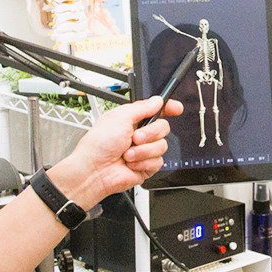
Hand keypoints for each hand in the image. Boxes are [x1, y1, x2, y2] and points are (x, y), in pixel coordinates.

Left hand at [49, 96, 182, 207]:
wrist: (95, 170)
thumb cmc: (98, 144)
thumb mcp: (119, 117)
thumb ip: (142, 107)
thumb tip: (157, 101)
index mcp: (133, 120)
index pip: (157, 111)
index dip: (168, 109)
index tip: (176, 108)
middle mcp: (140, 135)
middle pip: (163, 128)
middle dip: (150, 133)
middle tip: (135, 137)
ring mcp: (143, 151)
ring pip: (162, 146)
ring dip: (143, 150)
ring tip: (128, 154)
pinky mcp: (146, 167)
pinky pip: (158, 162)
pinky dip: (143, 162)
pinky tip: (131, 164)